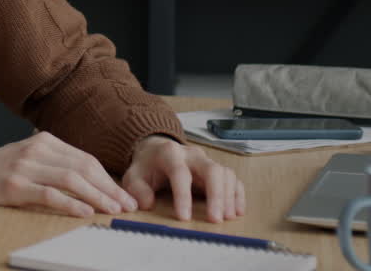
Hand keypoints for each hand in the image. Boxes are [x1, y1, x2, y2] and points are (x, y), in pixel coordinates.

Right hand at [0, 131, 138, 217]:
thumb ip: (54, 165)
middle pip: (82, 167)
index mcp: (42, 140)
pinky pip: (49, 194)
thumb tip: (93, 184)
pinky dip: (70, 203)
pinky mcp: (13, 186)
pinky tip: (84, 212)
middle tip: (127, 205)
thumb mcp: (27, 160)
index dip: (108, 178)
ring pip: (70, 179)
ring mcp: (23, 166)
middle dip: (109, 188)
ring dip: (97, 196)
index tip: (124, 195)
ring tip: (113, 210)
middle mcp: (35, 149)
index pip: (84, 158)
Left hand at [121, 135, 245, 222]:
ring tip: (226, 217)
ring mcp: (206, 160)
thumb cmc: (147, 167)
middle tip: (216, 219)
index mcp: (169, 154)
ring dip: (228, 196)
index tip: (184, 218)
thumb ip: (137, 190)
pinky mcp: (216, 168)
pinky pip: (233, 178)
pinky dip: (237, 194)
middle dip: (216, 195)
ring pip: (225, 173)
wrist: (156, 151)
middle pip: (211, 169)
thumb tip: (147, 204)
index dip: (183, 196)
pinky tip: (237, 211)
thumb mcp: (134, 176)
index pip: (180, 173)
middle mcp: (192, 154)